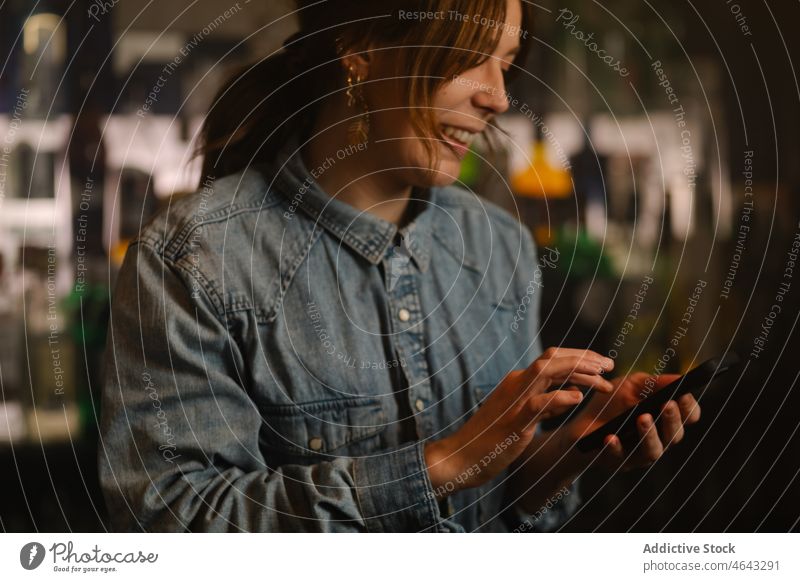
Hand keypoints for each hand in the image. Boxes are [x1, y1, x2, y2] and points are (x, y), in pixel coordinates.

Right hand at [425, 348, 614, 498]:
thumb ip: (546, 404)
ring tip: (603, 381)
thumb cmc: (490, 439)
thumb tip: (573, 393)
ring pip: (548, 372)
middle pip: (554, 357)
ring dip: (579, 373)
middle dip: (585, 358)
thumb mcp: (523, 417)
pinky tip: (578, 399)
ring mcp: (514, 400)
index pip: (553, 358)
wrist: (461, 456)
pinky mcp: (514, 421)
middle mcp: (516, 383)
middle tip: (610, 365)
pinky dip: (560, 398)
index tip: (602, 365)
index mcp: (518, 381)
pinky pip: (539, 403)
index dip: (580, 357)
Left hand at [565, 372, 701, 470]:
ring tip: (642, 418)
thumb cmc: (610, 404)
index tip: (684, 394)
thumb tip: (678, 378)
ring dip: (649, 434)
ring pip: (653, 450)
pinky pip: (619, 457)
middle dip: (673, 419)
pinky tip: (610, 436)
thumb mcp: (630, 386)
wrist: (580, 424)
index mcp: (665, 420)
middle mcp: (658, 440)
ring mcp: (638, 454)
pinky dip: (615, 447)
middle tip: (667, 404)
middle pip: (675, 435)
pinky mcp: (616, 462)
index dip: (689, 408)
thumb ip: (653, 382)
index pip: (688, 417)